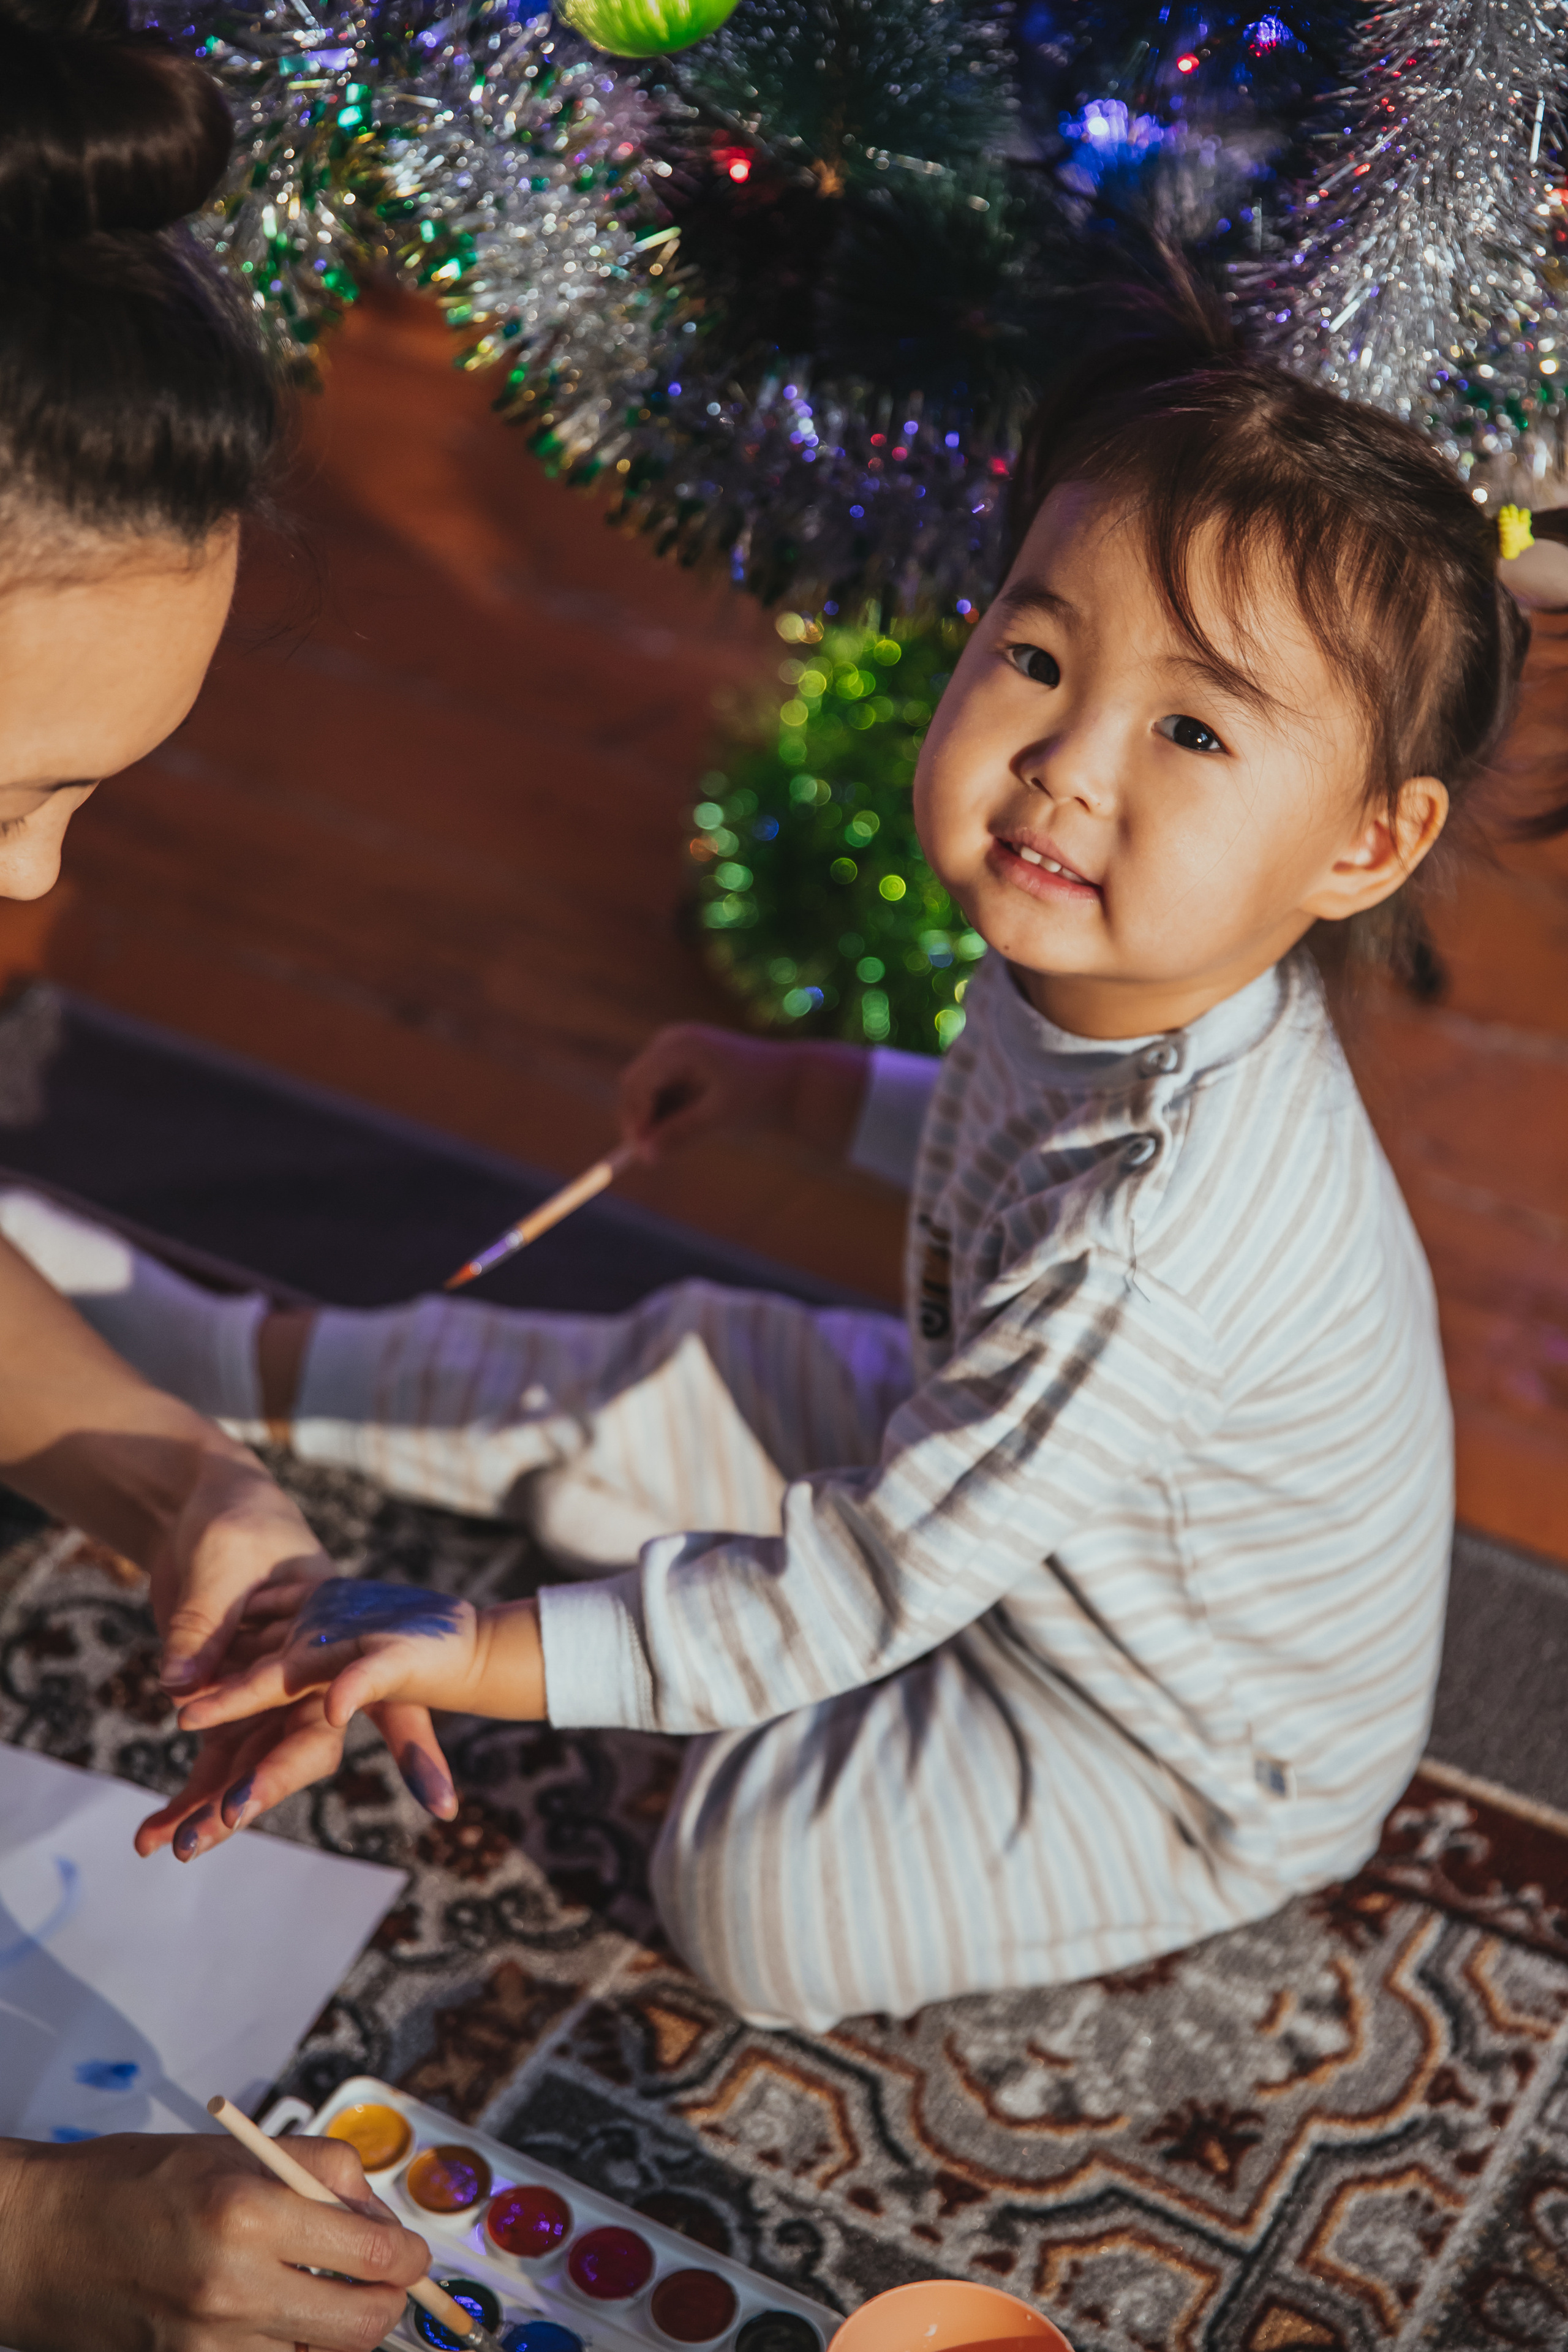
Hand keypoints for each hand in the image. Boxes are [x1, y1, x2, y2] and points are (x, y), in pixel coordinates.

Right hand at [0, 2129, 430, 2351]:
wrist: (47, 2239)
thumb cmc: (138, 2181)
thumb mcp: (239, 2150)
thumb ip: (324, 2174)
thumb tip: (383, 2216)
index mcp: (251, 2215)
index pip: (373, 2256)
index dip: (410, 2258)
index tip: (412, 2253)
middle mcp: (233, 2288)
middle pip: (360, 2328)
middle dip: (387, 2304)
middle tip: (385, 2281)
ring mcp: (209, 2344)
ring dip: (336, 2332)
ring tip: (322, 2294)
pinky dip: (290, 2350)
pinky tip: (281, 2319)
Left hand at [139, 1494, 456, 1860]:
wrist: (206, 1510)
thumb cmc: (235, 1520)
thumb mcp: (225, 1557)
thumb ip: (208, 1620)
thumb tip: (178, 1684)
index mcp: (340, 1641)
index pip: (392, 1699)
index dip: (420, 1751)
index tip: (441, 1798)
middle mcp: (312, 1678)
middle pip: (304, 1746)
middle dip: (267, 1786)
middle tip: (226, 1820)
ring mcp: (269, 1696)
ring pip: (251, 1763)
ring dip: (211, 1806)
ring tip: (170, 1845)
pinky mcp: (225, 1703)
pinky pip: (212, 1758)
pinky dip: (185, 1794)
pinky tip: (150, 1835)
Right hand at [619, 1024, 868, 1162]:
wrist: (791, 1081)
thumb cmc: (760, 1095)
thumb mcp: (721, 1117)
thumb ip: (682, 1134)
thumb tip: (645, 1157)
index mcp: (681, 1046)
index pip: (638, 1084)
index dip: (635, 1121)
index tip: (644, 1156)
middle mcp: (671, 1041)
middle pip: (633, 1085)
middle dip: (638, 1121)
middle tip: (650, 1160)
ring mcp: (674, 1049)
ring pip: (644, 1090)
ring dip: (652, 1119)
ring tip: (681, 1142)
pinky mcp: (680, 1062)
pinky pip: (659, 1091)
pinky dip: (665, 1113)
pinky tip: (691, 1127)